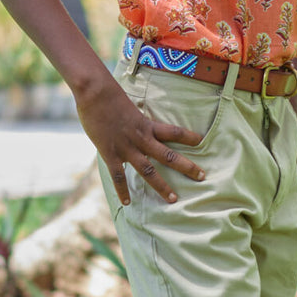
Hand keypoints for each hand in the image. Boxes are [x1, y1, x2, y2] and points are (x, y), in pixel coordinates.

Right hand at [75, 74, 205, 204]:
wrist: (95, 93)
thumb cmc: (109, 95)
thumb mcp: (128, 106)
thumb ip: (134, 120)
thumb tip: (133, 124)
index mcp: (147, 125)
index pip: (174, 131)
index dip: (188, 137)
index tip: (202, 141)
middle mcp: (141, 138)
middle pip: (169, 156)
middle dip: (187, 167)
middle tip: (202, 176)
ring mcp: (126, 148)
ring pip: (148, 171)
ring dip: (162, 186)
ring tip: (173, 199)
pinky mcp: (110, 154)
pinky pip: (118, 177)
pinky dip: (122, 191)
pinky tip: (127, 204)